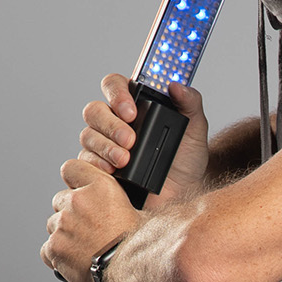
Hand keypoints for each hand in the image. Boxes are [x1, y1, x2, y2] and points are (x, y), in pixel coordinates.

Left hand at [41, 156, 137, 281]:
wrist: (132, 272)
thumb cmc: (140, 248)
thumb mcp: (141, 214)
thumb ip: (122, 203)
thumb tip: (138, 202)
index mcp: (100, 187)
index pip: (71, 168)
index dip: (74, 181)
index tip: (79, 191)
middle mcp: (78, 201)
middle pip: (60, 200)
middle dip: (70, 214)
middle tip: (89, 230)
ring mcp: (63, 225)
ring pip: (53, 226)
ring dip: (64, 236)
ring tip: (85, 250)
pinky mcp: (55, 247)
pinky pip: (47, 250)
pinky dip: (58, 256)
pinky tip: (76, 262)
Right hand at [79, 73, 209, 204]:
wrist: (183, 196)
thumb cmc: (186, 161)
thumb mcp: (195, 129)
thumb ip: (190, 103)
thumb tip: (176, 84)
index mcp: (135, 104)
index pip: (114, 85)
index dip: (117, 93)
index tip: (130, 111)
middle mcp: (115, 121)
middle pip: (94, 110)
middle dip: (111, 124)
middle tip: (129, 139)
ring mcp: (104, 143)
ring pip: (88, 134)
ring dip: (105, 146)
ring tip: (125, 159)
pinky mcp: (98, 166)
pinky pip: (85, 160)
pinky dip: (98, 163)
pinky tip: (113, 170)